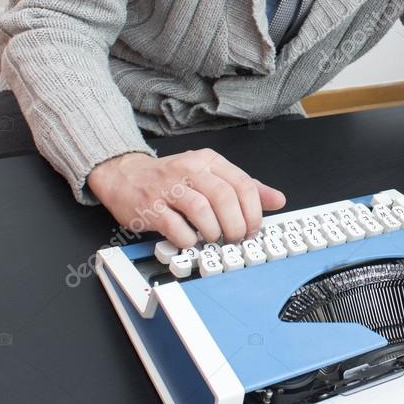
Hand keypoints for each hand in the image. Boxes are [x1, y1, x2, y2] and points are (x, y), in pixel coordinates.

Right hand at [87, 149, 285, 247]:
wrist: (126, 176)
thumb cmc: (172, 178)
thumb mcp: (211, 174)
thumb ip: (244, 187)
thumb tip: (277, 199)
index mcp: (208, 161)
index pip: (243, 184)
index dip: (254, 212)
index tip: (253, 229)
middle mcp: (190, 171)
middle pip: (224, 198)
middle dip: (236, 225)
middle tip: (236, 239)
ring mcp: (168, 188)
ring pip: (202, 211)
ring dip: (213, 232)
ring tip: (214, 239)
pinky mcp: (150, 208)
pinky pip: (176, 227)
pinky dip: (188, 240)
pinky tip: (191, 241)